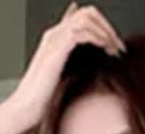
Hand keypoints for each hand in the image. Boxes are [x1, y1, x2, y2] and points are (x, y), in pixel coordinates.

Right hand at [6, 4, 126, 130]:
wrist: (26, 108)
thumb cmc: (43, 100)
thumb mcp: (65, 79)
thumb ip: (77, 67)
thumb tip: (95, 61)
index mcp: (56, 39)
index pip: (83, 18)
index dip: (103, 27)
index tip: (115, 46)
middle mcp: (55, 34)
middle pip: (87, 13)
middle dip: (107, 26)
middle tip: (118, 45)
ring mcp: (55, 39)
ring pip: (86, 17)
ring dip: (105, 30)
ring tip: (114, 48)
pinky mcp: (57, 49)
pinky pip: (82, 31)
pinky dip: (97, 37)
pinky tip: (104, 49)